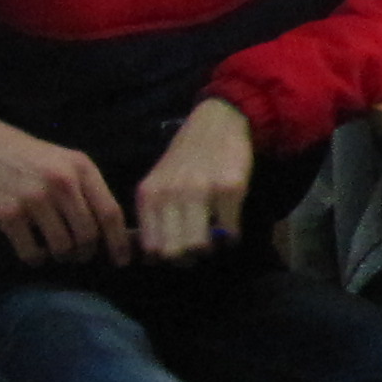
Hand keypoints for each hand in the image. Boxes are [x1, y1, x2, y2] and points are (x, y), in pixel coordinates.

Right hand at [0, 116, 130, 266]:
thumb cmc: (28, 156)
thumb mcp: (66, 161)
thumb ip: (88, 188)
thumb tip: (111, 229)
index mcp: (81, 169)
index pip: (110, 213)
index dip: (119, 242)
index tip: (122, 260)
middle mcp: (61, 184)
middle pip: (88, 235)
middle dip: (87, 252)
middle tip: (80, 255)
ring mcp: (34, 200)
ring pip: (62, 247)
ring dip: (62, 257)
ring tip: (58, 252)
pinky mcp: (8, 215)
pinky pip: (32, 252)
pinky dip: (37, 259)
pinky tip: (35, 251)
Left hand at [132, 98, 254, 263]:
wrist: (218, 123)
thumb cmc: (186, 157)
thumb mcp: (159, 182)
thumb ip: (154, 214)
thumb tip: (153, 257)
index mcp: (149, 195)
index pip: (151, 247)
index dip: (165, 258)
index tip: (177, 252)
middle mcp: (170, 194)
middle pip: (173, 251)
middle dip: (188, 258)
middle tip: (198, 250)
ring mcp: (200, 191)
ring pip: (199, 245)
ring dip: (210, 249)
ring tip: (215, 239)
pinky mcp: (230, 189)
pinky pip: (230, 231)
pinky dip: (232, 237)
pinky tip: (231, 227)